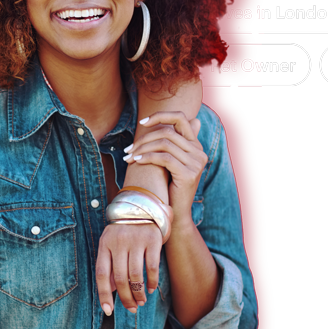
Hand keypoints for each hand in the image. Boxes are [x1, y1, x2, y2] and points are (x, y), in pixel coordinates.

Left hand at [95, 221, 161, 314]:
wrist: (142, 204)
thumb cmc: (124, 229)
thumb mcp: (111, 243)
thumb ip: (110, 264)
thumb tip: (111, 290)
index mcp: (105, 244)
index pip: (102, 274)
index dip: (104, 294)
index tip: (108, 311)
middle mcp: (118, 242)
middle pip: (120, 278)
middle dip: (126, 298)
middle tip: (131, 308)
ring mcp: (135, 240)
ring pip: (136, 275)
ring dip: (139, 293)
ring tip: (141, 301)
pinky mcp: (152, 240)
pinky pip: (152, 267)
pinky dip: (152, 282)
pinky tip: (151, 289)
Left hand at [124, 112, 206, 232]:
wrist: (175, 213)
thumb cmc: (167, 186)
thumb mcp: (168, 162)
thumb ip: (167, 143)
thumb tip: (160, 125)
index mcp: (195, 146)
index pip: (181, 118)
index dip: (160, 115)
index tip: (142, 123)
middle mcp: (199, 152)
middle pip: (168, 132)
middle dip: (144, 138)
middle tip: (128, 149)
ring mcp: (196, 163)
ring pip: (164, 144)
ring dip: (142, 149)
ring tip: (128, 157)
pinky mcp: (189, 174)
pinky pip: (164, 158)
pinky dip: (147, 157)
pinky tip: (136, 162)